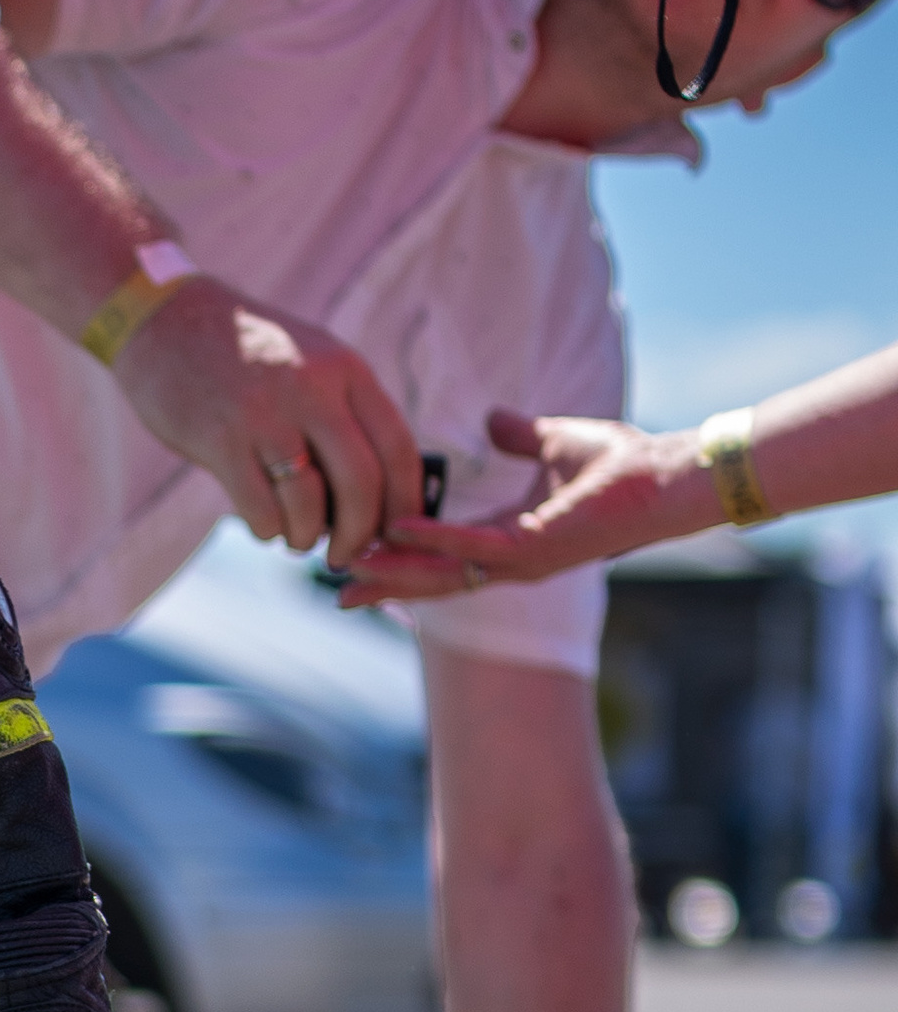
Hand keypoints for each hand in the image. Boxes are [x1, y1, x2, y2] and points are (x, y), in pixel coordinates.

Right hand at [115, 275, 421, 570]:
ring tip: (296, 538)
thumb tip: (378, 496)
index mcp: (346, 370)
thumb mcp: (312, 363)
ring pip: (308, 504)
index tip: (396, 534)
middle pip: (361, 482)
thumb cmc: (248, 358)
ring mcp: (265, 414)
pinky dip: (268, 530)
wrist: (167, 321)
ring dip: (307, 537)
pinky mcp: (221, 439)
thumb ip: (346, 414)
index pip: (398, 447)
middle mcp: (312, 389)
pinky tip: (264, 523)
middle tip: (347, 555)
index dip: (405, 503)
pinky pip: (260, 508)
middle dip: (359, 535)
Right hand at [342, 408, 714, 607]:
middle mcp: (514, 558)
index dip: (404, 557)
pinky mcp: (539, 547)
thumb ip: (521, 436)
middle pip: (436, 578)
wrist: (671, 475)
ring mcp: (525, 559)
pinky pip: (474, 546)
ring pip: (446, 572)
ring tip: (353, 570)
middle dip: (388, 583)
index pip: (446, 555)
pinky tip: (400, 530)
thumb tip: (493, 420)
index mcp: (514, 536)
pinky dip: (435, 540)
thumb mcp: (558, 441)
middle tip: (339, 592)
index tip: (362, 553)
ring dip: (399, 572)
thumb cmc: (628, 462)